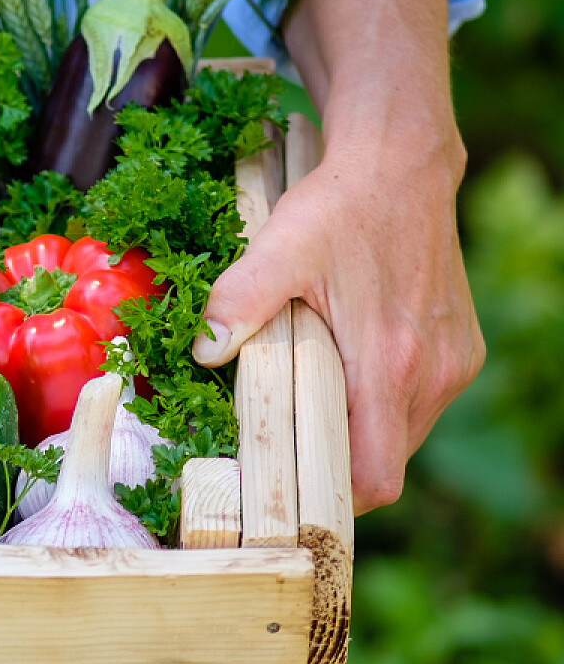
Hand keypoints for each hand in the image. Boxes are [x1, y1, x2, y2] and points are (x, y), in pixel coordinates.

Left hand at [193, 0, 483, 511]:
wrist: (401, 162)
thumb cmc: (339, 208)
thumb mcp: (279, 249)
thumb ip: (239, 301)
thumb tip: (202, 349)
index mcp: (389, 363)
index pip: (373, 477)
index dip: (333, 500)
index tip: (289, 497)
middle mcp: (433, 372)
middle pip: (386, 461)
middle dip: (335, 465)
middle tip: (280, 451)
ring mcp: (453, 361)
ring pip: (403, 434)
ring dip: (358, 431)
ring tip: (305, 406)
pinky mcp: (460, 346)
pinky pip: (420, 402)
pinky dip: (381, 402)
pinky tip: (341, 371)